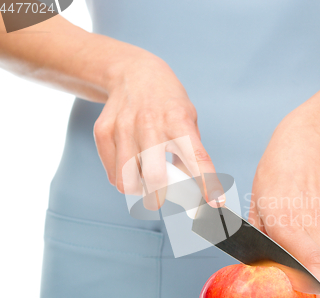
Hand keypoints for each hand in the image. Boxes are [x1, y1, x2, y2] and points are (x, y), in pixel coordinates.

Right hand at [93, 51, 224, 208]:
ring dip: (139, 189)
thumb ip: (189, 152)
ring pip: (128, 181)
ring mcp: (123, 128)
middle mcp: (150, 124)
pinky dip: (124, 179)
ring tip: (145, 180)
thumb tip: (191, 189)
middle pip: (155, 178)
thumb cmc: (166, 102)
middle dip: (160, 196)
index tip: (216, 202)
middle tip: (162, 195)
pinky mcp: (103, 132)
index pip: (197, 158)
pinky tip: (131, 166)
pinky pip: (113, 175)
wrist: (132, 73)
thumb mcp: (188, 119)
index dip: (208, 183)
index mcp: (178, 121)